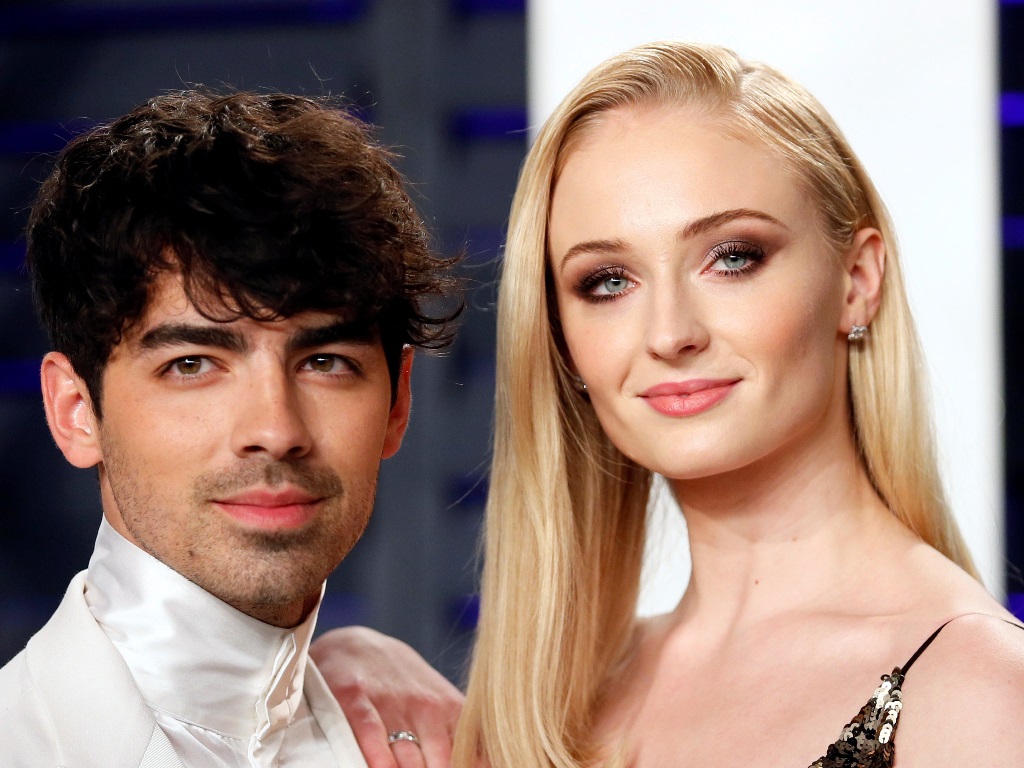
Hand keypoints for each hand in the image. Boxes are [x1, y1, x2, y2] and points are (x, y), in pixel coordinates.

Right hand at [310, 626, 463, 767]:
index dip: (467, 766)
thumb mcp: (438, 700)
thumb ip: (460, 735)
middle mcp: (425, 706)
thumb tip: (484, 764)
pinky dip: (378, 757)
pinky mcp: (357, 698)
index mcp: (450, 709)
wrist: (356, 645)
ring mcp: (391, 703)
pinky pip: (371, 734)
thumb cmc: (403, 682)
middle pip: (440, 761)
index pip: (469, 751)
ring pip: (407, 756)